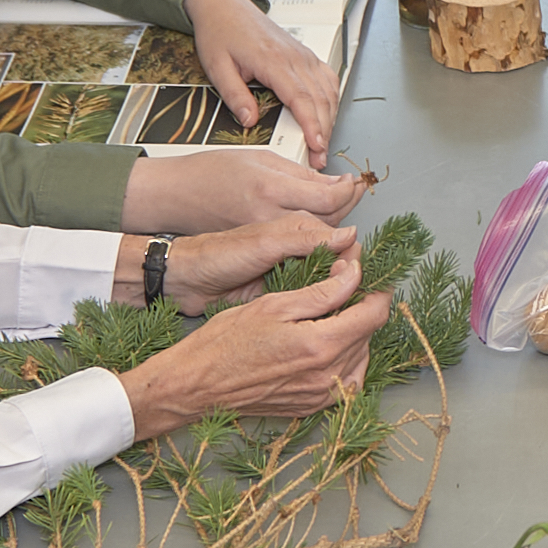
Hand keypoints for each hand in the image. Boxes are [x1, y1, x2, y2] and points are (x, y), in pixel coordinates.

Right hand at [121, 254, 395, 432]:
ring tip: (330, 318)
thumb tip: (354, 275)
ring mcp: (321, 395)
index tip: (371, 279)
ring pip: (360, 358)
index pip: (374, 315)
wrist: (198, 385)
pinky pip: (346, 381)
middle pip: (368, 335)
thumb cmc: (227, 341)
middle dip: (361, 309)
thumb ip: (322, 292)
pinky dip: (345, 361)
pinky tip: (325, 346)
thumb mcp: (274, 304)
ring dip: (354, 335)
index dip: (377, 291)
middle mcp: (328, 375)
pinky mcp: (312, 407)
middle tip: (342, 291)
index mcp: (321, 345)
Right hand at [124, 150, 371, 235]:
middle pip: (327, 221)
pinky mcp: (258, 253)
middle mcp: (268, 219)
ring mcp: (263, 240)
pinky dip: (315, 240)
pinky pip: (298, 250)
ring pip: (315, 238)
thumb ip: (300, 175)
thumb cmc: (209, 174)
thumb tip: (336, 184)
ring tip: (343, 208)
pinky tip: (322, 230)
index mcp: (269, 189)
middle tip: (355, 193)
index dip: (348, 193)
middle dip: (347, 207)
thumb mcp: (259, 160)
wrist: (174, 201)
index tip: (355, 183)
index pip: (327, 199)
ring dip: (336, 225)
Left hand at [156, 214, 354, 306]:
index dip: (354, 259)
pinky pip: (308, 302)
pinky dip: (317, 309)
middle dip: (349, 280)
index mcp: (299, 228)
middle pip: (339, 264)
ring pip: (326, 286)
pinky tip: (323, 319)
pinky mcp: (282, 294)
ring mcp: (291, 273)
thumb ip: (307, 239)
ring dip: (334, 297)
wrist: (187, 281)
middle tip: (353, 298)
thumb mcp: (266, 243)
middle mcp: (299, 249)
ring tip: (343, 312)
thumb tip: (349, 234)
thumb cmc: (219, 255)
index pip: (342, 240)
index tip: (360, 278)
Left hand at [189, 0, 340, 164]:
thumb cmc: (220, 32)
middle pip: (320, 99)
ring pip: (328, 91)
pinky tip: (327, 115)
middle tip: (318, 159)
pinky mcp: (304, 54)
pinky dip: (332, 100)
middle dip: (323, 131)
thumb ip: (235, 96)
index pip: (301, 98)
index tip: (316, 146)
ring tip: (322, 144)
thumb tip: (250, 122)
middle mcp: (294, 57)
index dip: (312, 125)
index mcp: (272, 60)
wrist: (225, 6)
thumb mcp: (217, 67)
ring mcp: (303, 54)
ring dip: (330, 119)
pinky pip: (327, 79)